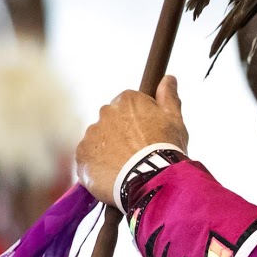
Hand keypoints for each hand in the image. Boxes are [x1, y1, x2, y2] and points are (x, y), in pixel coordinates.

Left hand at [76, 74, 189, 204]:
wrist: (150, 179)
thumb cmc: (165, 148)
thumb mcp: (175, 120)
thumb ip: (168, 97)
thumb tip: (168, 78)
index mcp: (126, 101)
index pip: (128, 105)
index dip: (138, 121)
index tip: (146, 136)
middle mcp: (105, 113)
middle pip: (111, 121)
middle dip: (121, 134)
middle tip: (136, 153)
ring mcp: (91, 134)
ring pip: (99, 140)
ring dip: (109, 150)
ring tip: (126, 167)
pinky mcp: (82, 155)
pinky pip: (88, 158)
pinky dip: (98, 165)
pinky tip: (113, 174)